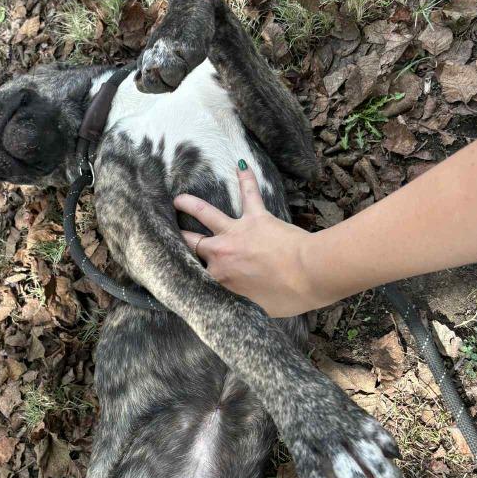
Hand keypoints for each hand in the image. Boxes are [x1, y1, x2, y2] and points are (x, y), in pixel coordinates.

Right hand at [174, 163, 324, 317]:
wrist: (310, 274)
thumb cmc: (288, 296)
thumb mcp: (256, 310)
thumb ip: (239, 303)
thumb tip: (237, 303)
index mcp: (218, 278)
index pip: (194, 274)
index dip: (185, 271)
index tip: (175, 270)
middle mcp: (220, 253)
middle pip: (191, 243)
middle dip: (178, 238)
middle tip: (166, 232)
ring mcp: (236, 232)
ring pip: (205, 213)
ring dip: (190, 204)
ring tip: (178, 199)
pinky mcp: (256, 218)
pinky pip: (248, 194)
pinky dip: (246, 179)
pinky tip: (242, 166)